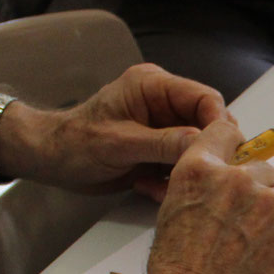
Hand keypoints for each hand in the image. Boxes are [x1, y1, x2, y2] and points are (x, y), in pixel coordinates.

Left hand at [0, 63, 226, 200]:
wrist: (49, 160)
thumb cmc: (73, 142)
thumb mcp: (119, 143)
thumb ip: (163, 143)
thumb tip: (203, 143)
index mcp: (153, 86)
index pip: (205, 98)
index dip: (219, 124)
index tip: (223, 151)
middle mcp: (162, 103)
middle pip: (206, 125)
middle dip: (202, 153)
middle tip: (198, 176)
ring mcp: (162, 127)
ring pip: (196, 149)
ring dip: (184, 171)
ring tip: (160, 185)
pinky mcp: (158, 150)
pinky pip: (181, 165)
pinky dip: (171, 181)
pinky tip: (148, 187)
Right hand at [142, 120, 273, 273]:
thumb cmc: (177, 268)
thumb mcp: (174, 209)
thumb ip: (203, 183)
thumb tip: (227, 176)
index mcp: (199, 168)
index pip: (226, 131)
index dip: (233, 149)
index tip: (238, 161)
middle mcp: (236, 178)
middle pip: (261, 169)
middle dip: (254, 193)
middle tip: (240, 226)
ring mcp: (269, 201)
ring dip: (273, 215)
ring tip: (250, 247)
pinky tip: (262, 259)